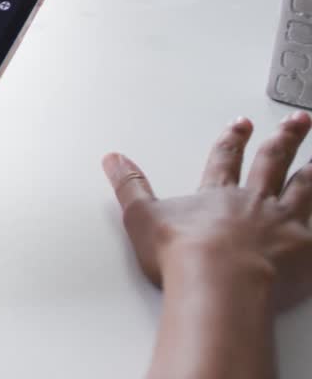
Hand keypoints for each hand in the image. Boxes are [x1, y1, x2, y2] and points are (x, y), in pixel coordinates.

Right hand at [103, 113, 311, 310]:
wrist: (218, 282)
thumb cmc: (181, 253)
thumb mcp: (142, 216)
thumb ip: (130, 185)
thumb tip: (113, 158)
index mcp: (217, 194)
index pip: (226, 158)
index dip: (233, 139)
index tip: (242, 124)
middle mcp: (254, 202)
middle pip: (272, 163)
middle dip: (284, 140)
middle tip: (297, 121)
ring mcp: (283, 223)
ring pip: (303, 188)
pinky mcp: (304, 249)